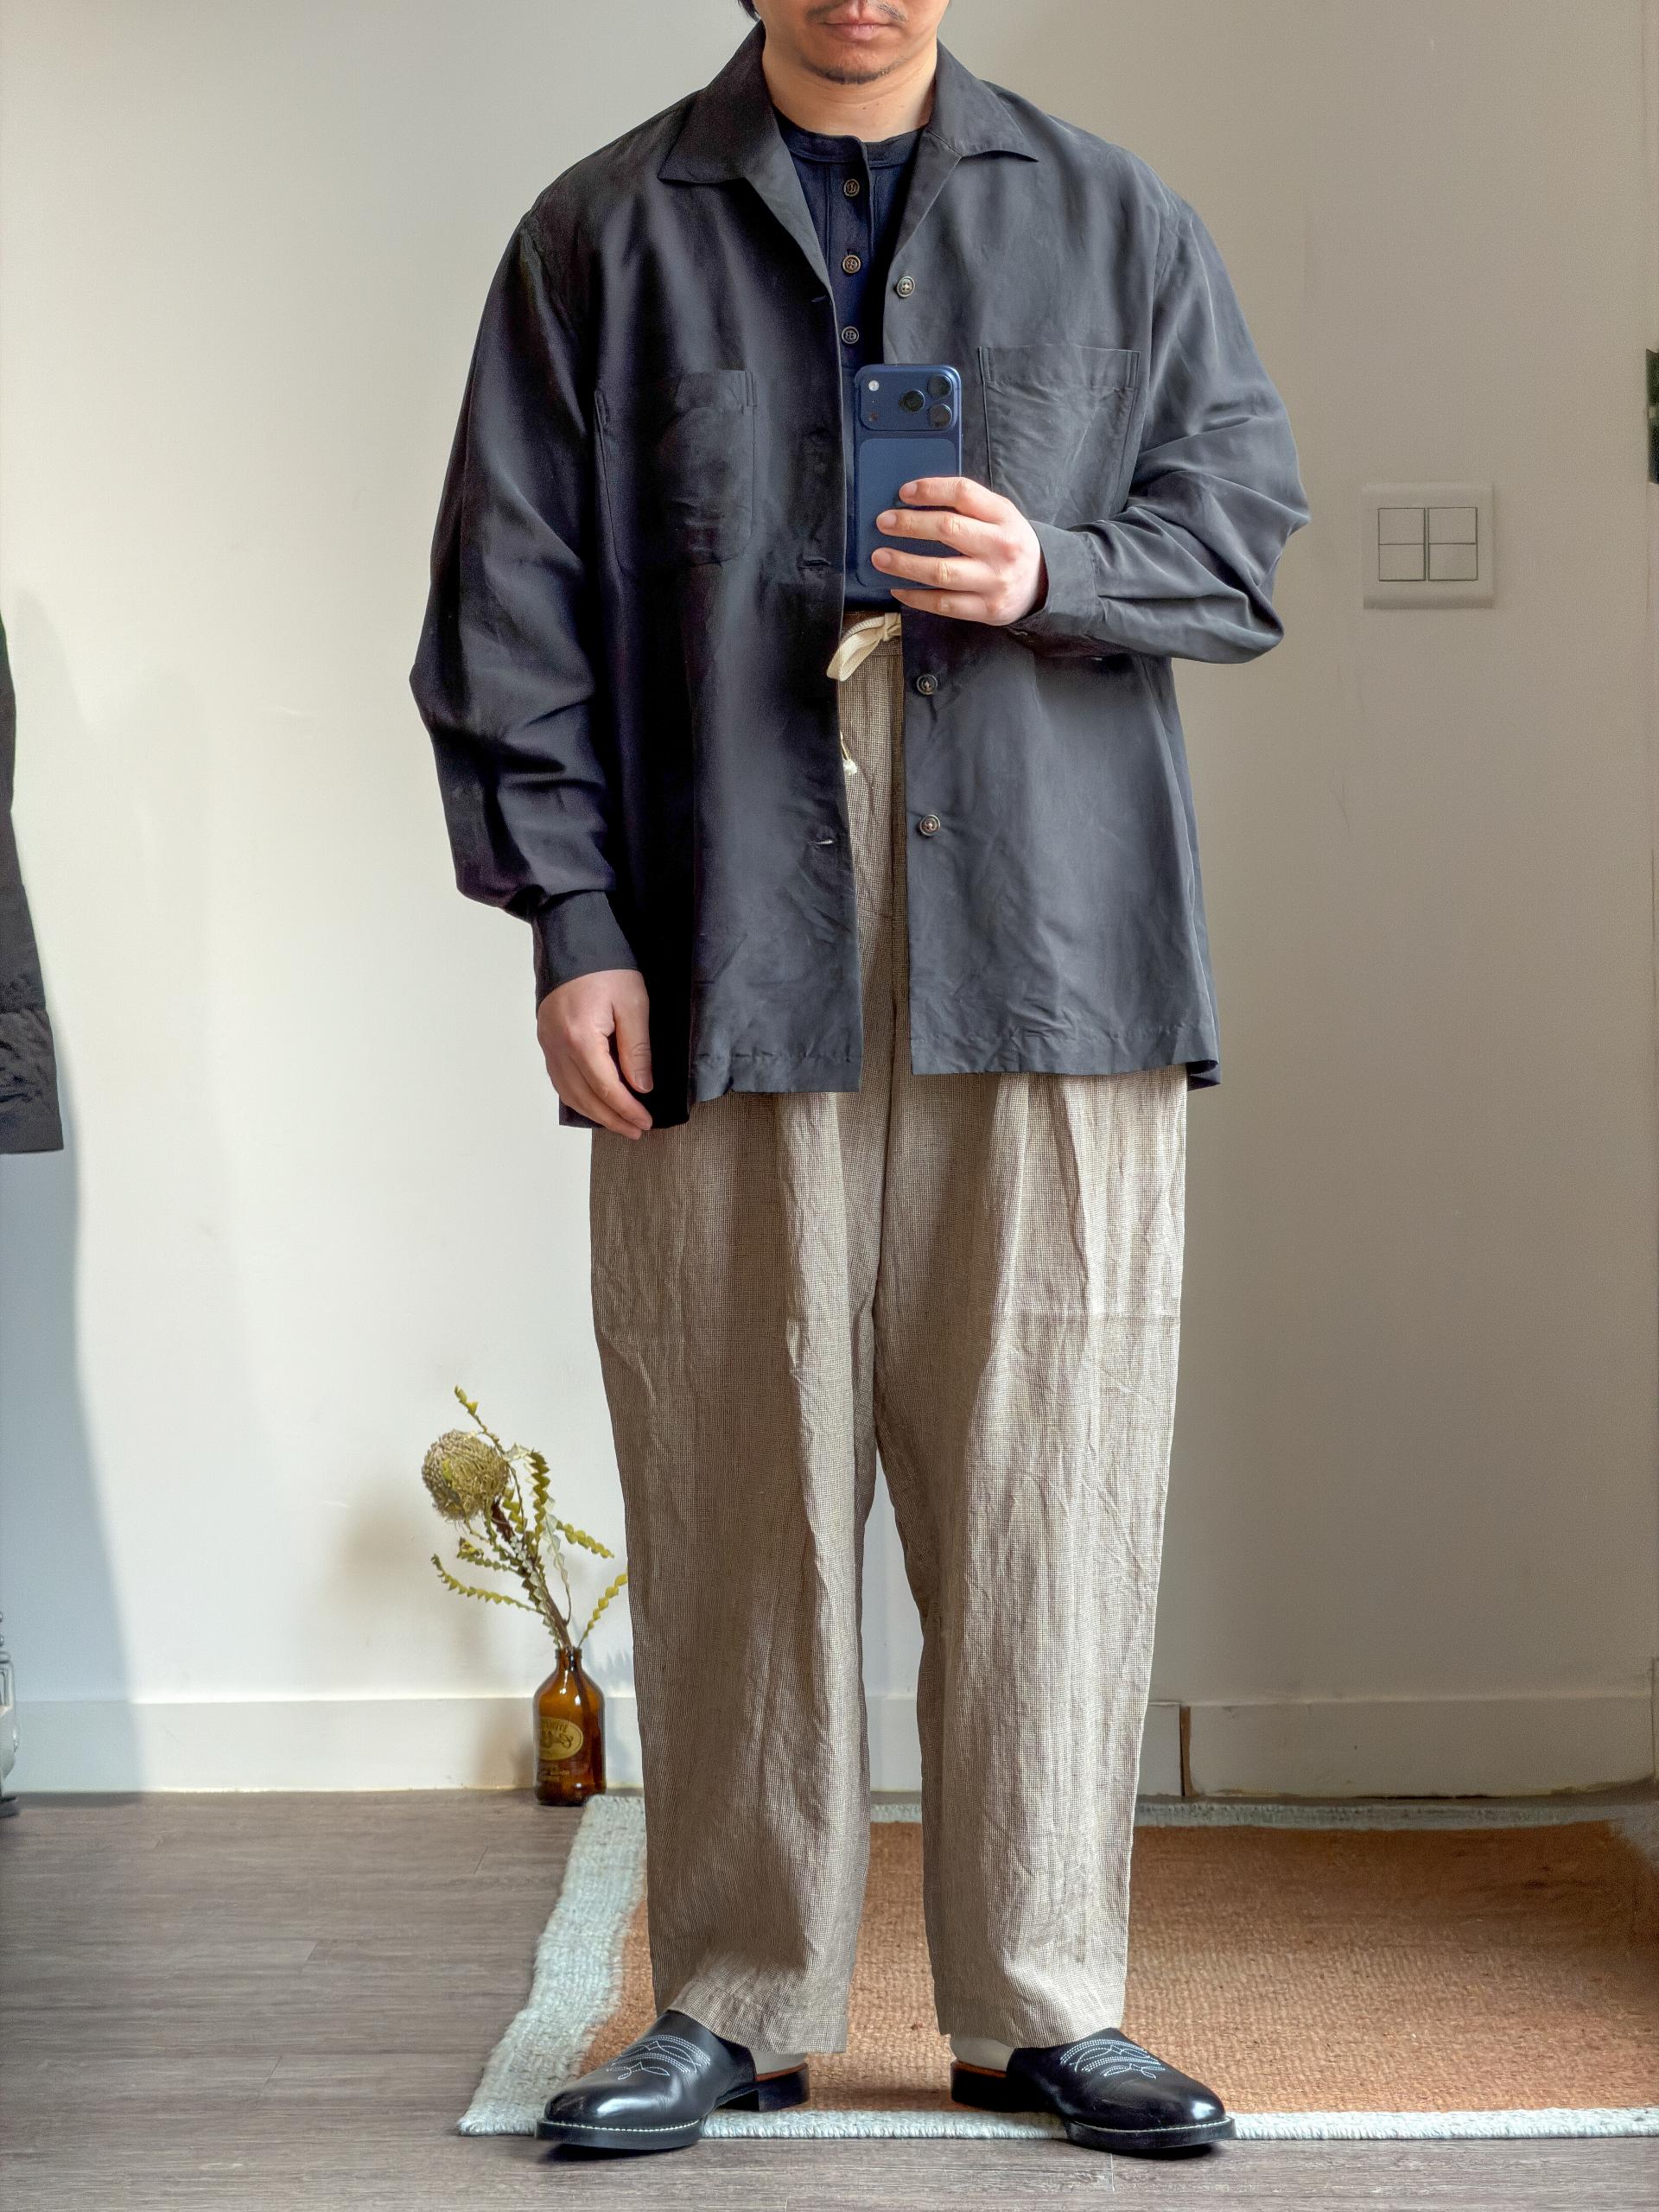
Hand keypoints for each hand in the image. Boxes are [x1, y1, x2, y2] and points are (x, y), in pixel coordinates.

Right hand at [536, 969, 652, 1136]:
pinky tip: (592, 1103)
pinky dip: (576, 1097)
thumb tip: (641, 1087)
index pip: (607, 1088)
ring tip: (617, 1123)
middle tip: (636, 1130)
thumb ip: (636, 1049)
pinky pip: (559, 1079)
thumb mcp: (633, 1004)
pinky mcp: (546, 1039)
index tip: (645, 1121)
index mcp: (581, 1038)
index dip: (627, 1110)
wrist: (574, 941)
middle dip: (612, 1119)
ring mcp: (547, 1044)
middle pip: (585, 1097)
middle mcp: (558, 1047)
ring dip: (593, 1113)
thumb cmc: (606, 967)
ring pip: (568, 1092)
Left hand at [872, 475, 1047, 624]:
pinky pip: (944, 603)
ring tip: (880, 557)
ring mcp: (994, 581)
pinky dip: (916, 596)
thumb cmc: (1009, 544)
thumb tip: (915, 501)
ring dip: (904, 563)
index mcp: (1004, 516)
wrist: (1042, 584)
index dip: (930, 490)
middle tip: (883, 522)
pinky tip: (898, 587)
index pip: (963, 493)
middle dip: (910, 524)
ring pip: (941, 571)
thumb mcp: (1000, 517)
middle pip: (948, 530)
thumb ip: (968, 507)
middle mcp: (1001, 547)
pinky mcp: (987, 609)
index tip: (904, 492)